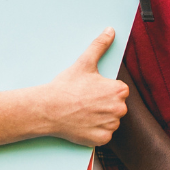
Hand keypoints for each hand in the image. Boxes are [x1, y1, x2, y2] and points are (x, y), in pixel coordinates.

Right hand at [38, 29, 128, 147]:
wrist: (49, 109)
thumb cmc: (66, 86)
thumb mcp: (84, 63)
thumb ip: (100, 45)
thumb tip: (110, 30)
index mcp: (119, 90)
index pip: (119, 91)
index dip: (104, 90)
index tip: (91, 91)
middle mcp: (120, 109)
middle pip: (116, 107)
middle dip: (103, 105)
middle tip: (85, 101)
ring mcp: (110, 125)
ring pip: (110, 121)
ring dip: (100, 118)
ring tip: (82, 112)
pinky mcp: (102, 139)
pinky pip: (103, 135)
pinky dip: (94, 131)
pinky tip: (82, 123)